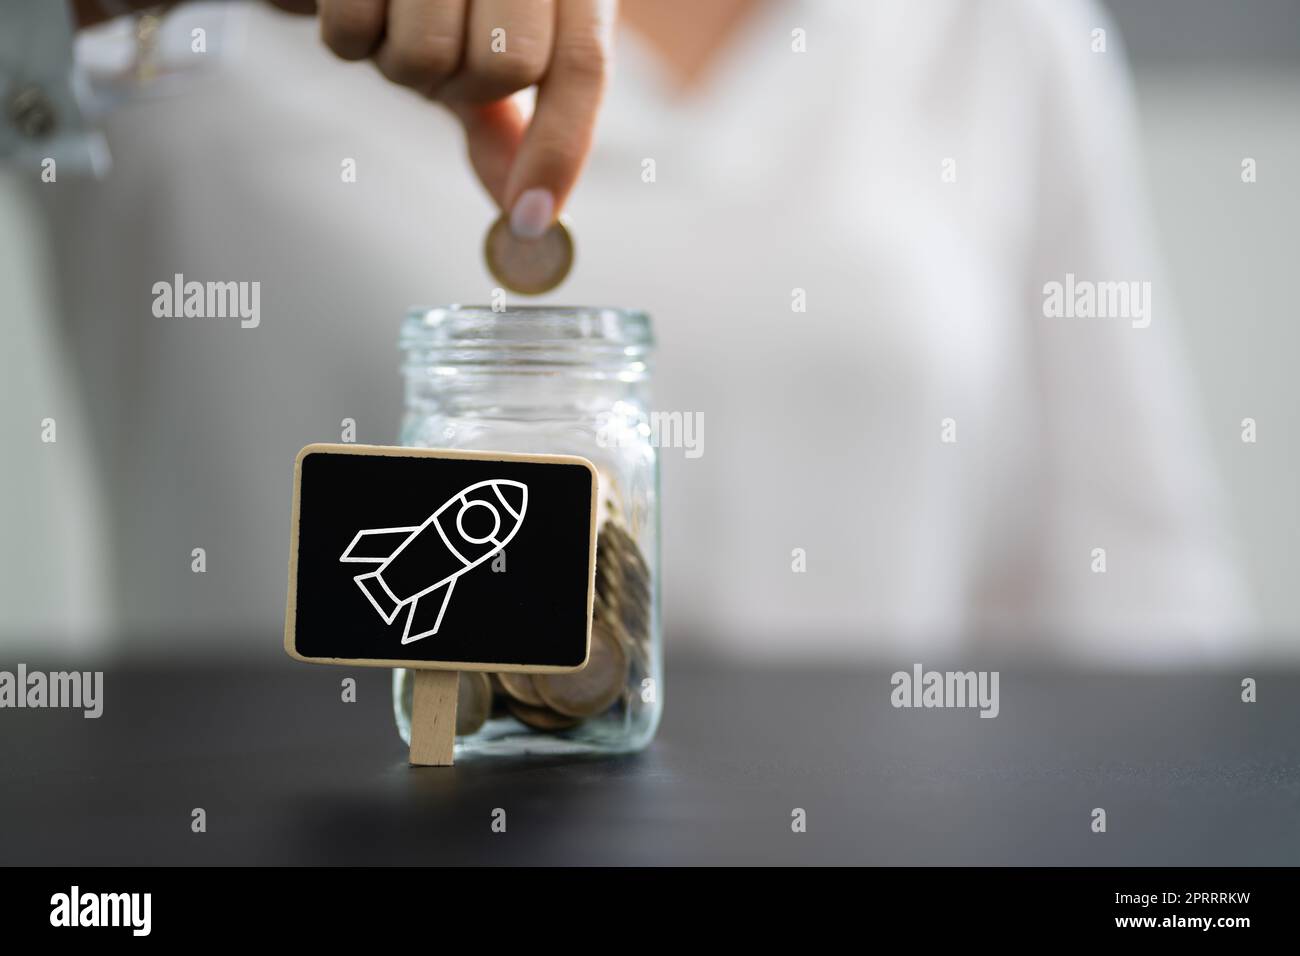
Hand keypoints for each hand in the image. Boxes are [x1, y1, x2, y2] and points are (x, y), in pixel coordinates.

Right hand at [309, 0, 615, 236]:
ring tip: (392, 20)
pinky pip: (353, 31)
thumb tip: (531, 219)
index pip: (583, 63)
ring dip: (400, 63)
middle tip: (439, 60)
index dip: (560, 148)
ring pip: (429, 53)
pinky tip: (355, 3)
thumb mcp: (483, 47)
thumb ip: (509, 126)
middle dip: (465, 87)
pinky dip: (347, 37)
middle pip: (510, 65)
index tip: (531, 220)